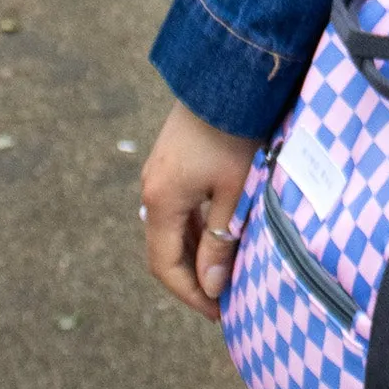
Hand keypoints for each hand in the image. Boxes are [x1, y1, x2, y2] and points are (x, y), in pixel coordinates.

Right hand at [141, 100, 259, 321]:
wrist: (228, 75)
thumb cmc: (236, 133)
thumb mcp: (234, 190)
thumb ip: (221, 239)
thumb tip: (211, 286)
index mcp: (162, 200)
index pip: (165, 265)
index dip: (190, 294)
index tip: (218, 312)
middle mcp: (152, 189)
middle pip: (164, 249)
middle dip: (192, 278)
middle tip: (223, 300)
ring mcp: (159, 173)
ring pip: (170, 228)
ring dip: (193, 253)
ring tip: (225, 272)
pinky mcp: (172, 161)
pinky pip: (178, 207)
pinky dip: (194, 228)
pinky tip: (219, 235)